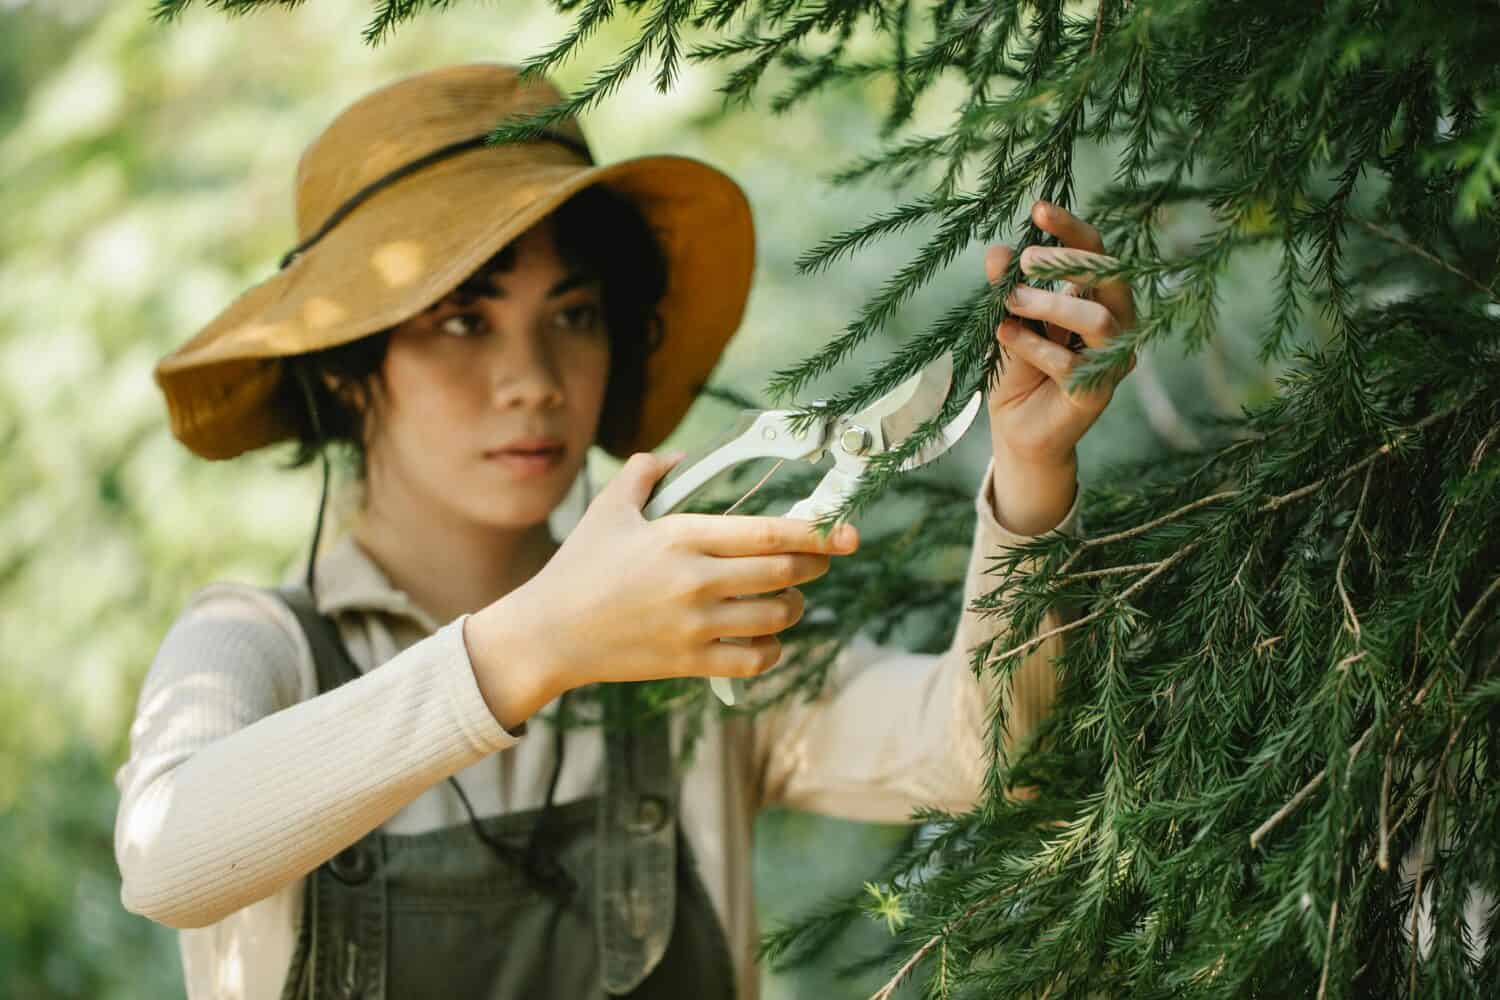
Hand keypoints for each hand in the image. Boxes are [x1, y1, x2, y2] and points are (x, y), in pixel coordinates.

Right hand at [463, 451, 860, 727]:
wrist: (548, 634)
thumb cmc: (579, 568)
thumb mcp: (610, 510)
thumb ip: (646, 474)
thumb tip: (678, 458)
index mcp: (681, 536)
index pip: (768, 534)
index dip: (816, 533)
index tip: (845, 532)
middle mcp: (695, 580)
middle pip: (783, 574)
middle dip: (813, 567)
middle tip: (821, 562)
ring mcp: (695, 624)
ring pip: (775, 617)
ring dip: (793, 608)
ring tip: (789, 600)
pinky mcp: (689, 662)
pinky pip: (753, 659)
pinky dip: (771, 650)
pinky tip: (767, 640)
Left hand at [983, 201, 1135, 534]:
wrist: (1017, 429)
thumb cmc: (1017, 365)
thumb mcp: (1006, 317)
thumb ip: (1005, 287)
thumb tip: (997, 250)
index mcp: (1098, 295)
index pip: (1096, 250)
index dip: (1070, 228)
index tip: (1037, 210)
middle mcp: (1117, 322)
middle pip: (1111, 276)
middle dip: (1067, 263)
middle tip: (1024, 263)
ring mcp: (1112, 359)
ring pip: (1097, 318)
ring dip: (1050, 304)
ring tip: (1010, 301)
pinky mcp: (1096, 393)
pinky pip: (1069, 362)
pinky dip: (1032, 346)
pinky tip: (1002, 337)